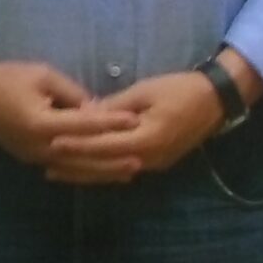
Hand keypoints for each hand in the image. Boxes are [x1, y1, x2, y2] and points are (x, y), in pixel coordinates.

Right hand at [0, 55, 137, 169]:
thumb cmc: (6, 77)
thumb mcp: (43, 76)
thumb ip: (72, 94)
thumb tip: (97, 109)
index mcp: (42, 123)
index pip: (86, 125)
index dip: (112, 122)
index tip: (136, 120)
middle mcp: (39, 146)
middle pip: (83, 157)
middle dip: (113, 159)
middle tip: (141, 159)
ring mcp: (33, 156)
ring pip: (74, 169)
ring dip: (102, 172)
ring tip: (128, 172)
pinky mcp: (30, 157)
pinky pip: (63, 168)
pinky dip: (83, 171)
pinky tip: (99, 172)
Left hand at [46, 71, 220, 183]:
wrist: (215, 100)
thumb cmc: (179, 89)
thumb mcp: (144, 91)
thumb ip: (114, 106)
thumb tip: (85, 115)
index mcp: (146, 139)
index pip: (103, 146)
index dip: (77, 145)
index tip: (52, 144)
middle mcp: (149, 158)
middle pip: (105, 166)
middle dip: (76, 167)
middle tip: (47, 166)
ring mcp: (155, 164)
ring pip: (113, 172)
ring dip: (87, 173)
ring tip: (60, 172)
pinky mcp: (157, 162)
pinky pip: (124, 169)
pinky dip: (104, 169)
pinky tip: (88, 169)